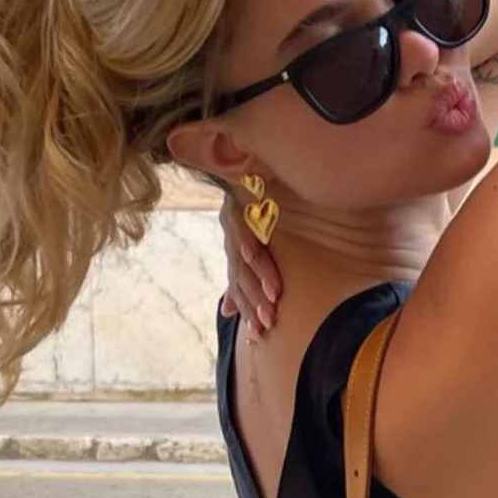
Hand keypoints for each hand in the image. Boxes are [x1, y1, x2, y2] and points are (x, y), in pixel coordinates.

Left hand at [219, 195, 281, 337]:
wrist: (245, 166)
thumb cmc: (257, 211)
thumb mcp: (249, 246)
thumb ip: (240, 277)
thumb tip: (225, 311)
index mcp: (235, 251)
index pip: (239, 285)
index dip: (248, 307)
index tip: (260, 331)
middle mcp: (232, 239)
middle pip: (242, 275)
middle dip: (255, 300)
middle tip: (268, 321)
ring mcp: (236, 220)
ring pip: (245, 254)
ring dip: (259, 276)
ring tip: (273, 296)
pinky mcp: (241, 200)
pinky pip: (244, 220)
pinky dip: (247, 237)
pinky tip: (253, 253)